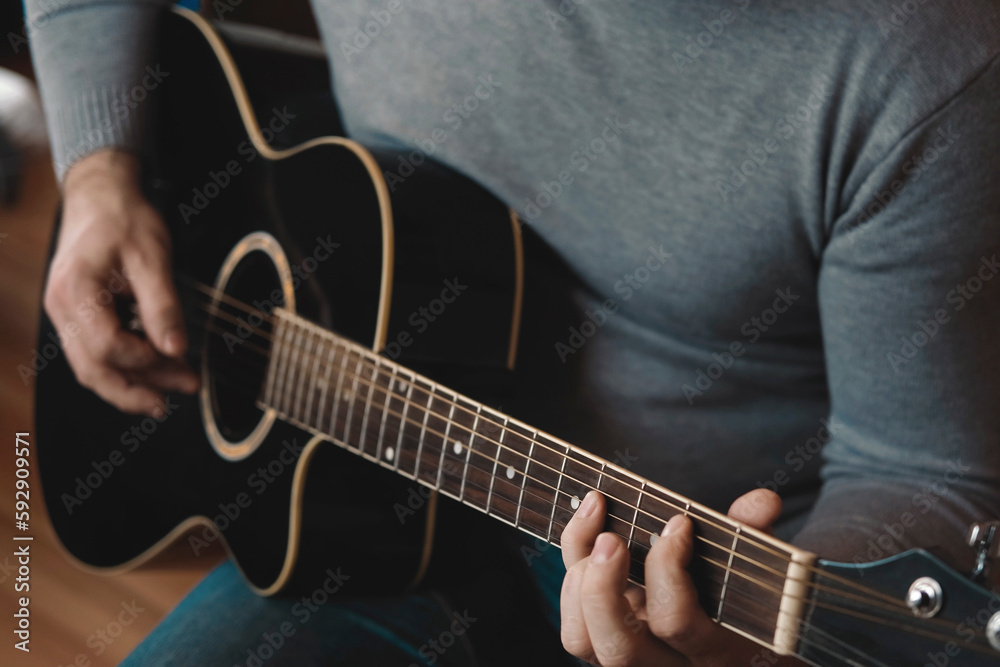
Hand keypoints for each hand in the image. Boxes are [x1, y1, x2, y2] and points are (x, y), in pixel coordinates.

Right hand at [43, 149, 197, 415]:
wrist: (101, 196)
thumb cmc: (124, 220)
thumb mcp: (153, 258)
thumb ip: (163, 306)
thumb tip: (176, 349)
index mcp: (75, 290)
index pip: (107, 346)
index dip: (146, 361)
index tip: (181, 359)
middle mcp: (60, 307)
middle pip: (92, 368)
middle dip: (136, 389)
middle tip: (178, 396)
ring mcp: (63, 314)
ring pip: (91, 367)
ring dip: (132, 383)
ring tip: (172, 390)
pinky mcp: (75, 316)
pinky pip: (94, 353)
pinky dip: (124, 367)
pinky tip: (155, 369)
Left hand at [560, 488, 804, 665]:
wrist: (741, 649)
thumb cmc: (751, 603)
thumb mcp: (762, 573)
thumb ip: (756, 537)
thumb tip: (762, 502)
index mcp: (715, 651)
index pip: (674, 620)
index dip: (668, 568)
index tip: (680, 522)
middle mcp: (667, 665)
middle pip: (618, 647)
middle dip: (603, 587)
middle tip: (611, 538)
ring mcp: (633, 659)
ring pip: (582, 640)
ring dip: (578, 582)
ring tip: (596, 529)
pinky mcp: (607, 645)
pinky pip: (574, 628)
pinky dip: (569, 580)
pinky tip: (586, 534)